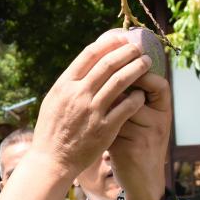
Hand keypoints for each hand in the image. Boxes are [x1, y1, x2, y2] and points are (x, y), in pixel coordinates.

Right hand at [30, 33, 151, 178]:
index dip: (109, 43)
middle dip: (127, 52)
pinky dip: (137, 97)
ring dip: (137, 68)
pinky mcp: (105, 128)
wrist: (52, 160)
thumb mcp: (53, 100)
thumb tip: (87, 63)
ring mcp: (92, 111)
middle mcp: (78, 94)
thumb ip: (70, 83)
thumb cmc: (52, 130)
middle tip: (139, 47)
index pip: (89, 54)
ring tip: (147, 63)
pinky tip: (143, 93)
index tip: (121, 38)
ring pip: (120, 81)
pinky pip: (127, 107)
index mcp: (64, 84)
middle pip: (108, 64)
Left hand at [106, 70, 171, 199]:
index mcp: (164, 112)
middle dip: (116, 87)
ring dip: (103, 105)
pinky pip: (109, 126)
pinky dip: (97, 123)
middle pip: (136, 94)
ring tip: (93, 105)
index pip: (160, 84)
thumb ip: (138, 98)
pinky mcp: (129, 149)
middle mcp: (159, 122)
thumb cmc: (142, 144)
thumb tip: (119, 67)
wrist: (143, 181)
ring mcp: (145, 137)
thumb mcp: (148, 121)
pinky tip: (90, 125)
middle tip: (100, 82)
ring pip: (118, 110)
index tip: (124, 68)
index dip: (143, 74)